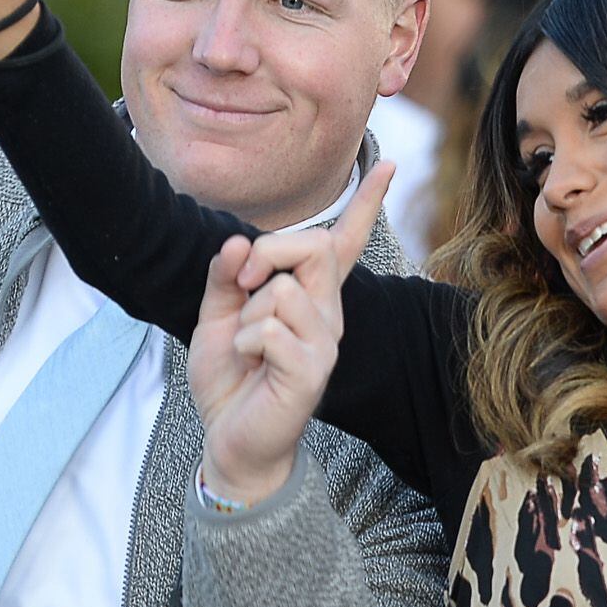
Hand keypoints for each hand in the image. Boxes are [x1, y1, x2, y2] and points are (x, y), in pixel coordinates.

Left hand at [190, 163, 391, 505]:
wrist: (232, 442)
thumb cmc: (233, 381)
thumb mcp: (217, 317)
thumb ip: (227, 278)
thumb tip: (238, 242)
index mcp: (312, 298)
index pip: (345, 242)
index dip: (366, 202)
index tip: (388, 165)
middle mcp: (328, 315)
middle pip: (315, 246)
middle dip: (268, 250)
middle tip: (242, 283)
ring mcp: (325, 342)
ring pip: (285, 288)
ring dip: (246, 312)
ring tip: (245, 344)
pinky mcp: (312, 370)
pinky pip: (271, 328)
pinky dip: (244, 340)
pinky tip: (248, 363)